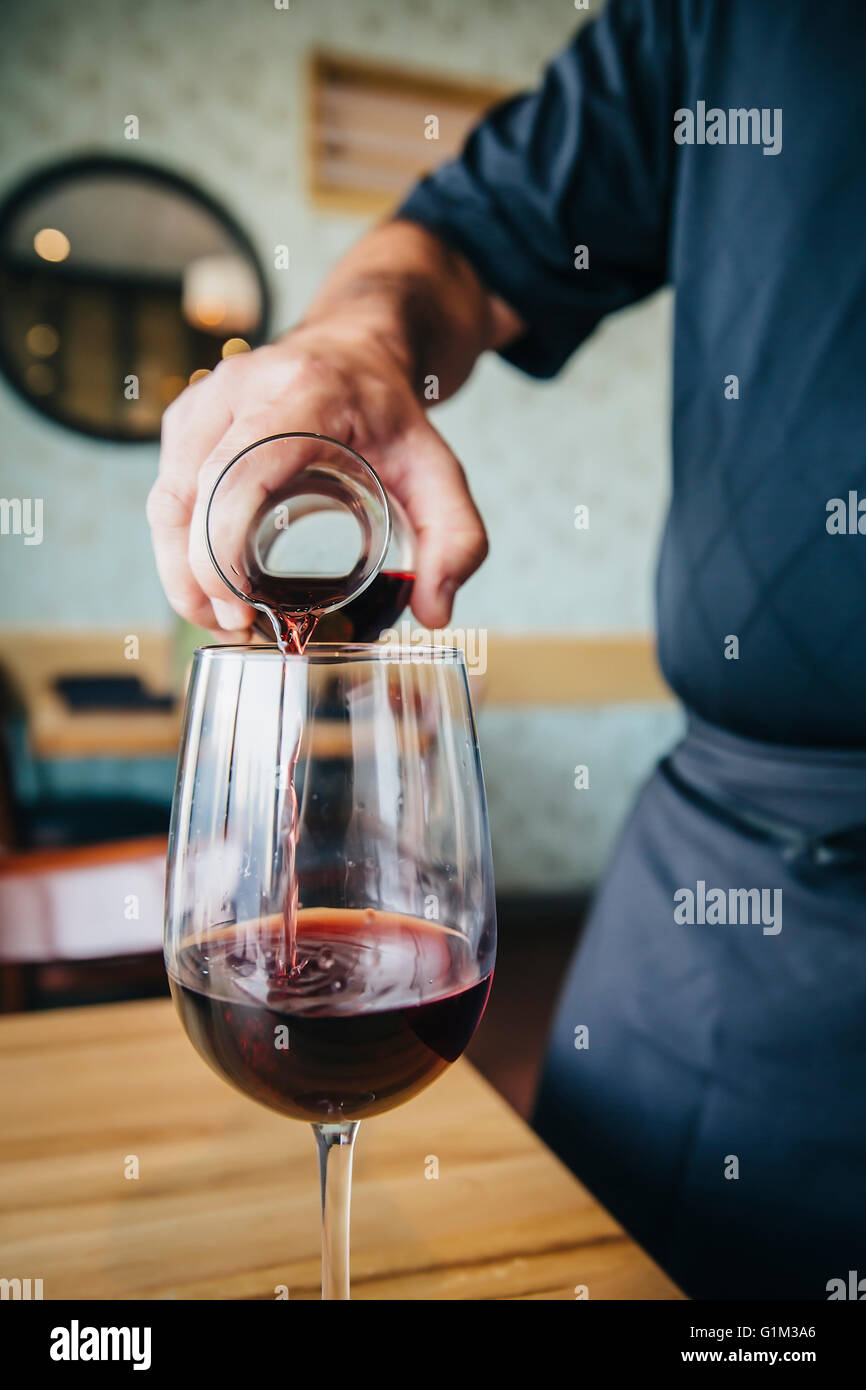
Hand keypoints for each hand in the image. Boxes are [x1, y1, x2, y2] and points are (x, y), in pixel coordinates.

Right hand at [146, 326, 487, 634]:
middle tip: (235, 629)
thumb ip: (456, 539)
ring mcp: (203, 401)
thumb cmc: (390, 411)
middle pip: (188, 496)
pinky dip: (180, 548)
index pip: (238, 473)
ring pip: (166, 502)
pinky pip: (167, 495)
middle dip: (198, 578)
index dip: (222, 549)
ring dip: (180, 571)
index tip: (239, 608)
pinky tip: (213, 586)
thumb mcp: (440, 470)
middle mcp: (238, 390)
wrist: (357, 348)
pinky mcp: (186, 420)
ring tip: (221, 620)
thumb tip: (435, 611)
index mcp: (301, 395)